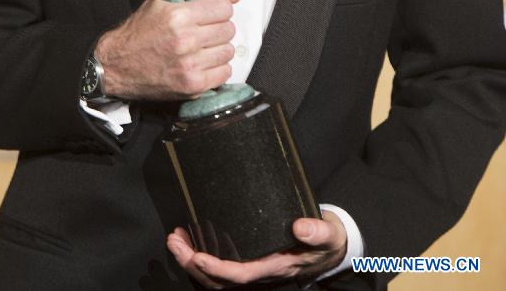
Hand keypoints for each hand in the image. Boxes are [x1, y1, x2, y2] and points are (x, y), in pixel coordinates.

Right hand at [95, 0, 237, 99]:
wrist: (117, 64)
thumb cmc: (142, 28)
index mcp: (179, 15)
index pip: (225, 7)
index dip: (217, 8)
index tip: (207, 13)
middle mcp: (185, 40)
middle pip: (229, 29)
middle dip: (217, 28)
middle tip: (202, 31)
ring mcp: (189, 65)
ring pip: (228, 51)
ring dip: (217, 49)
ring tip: (200, 48)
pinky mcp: (192, 85)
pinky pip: (225, 73)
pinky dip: (216, 68)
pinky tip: (200, 63)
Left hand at [167, 211, 346, 288]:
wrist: (332, 247)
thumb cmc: (327, 240)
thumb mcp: (328, 234)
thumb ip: (317, 232)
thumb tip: (299, 227)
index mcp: (277, 266)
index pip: (242, 274)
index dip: (217, 269)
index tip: (197, 255)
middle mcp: (262, 271)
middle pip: (221, 280)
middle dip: (193, 264)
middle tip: (174, 242)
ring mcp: (254, 268)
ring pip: (217, 277)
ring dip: (192, 261)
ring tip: (175, 241)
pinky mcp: (250, 260)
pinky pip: (221, 267)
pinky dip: (201, 258)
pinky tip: (191, 241)